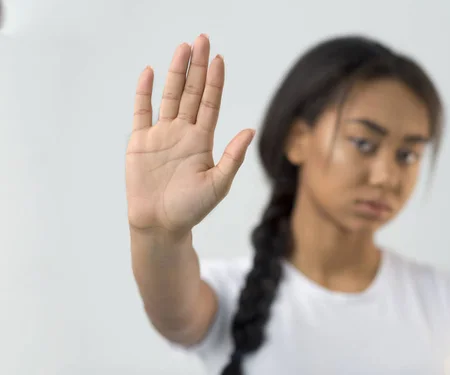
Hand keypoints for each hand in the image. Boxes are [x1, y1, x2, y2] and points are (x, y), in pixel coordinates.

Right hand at [125, 34, 254, 234]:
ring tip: (182, 48)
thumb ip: (232, 157)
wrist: (160, 225)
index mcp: (202, 140)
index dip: (215, 81)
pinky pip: (141, 112)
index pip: (210, 103)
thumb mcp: (218, 184)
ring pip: (169, 96)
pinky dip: (144, 92)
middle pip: (191, 92)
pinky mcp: (140, 142)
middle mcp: (183, 132)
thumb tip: (251, 130)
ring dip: (175, 72)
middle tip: (201, 40)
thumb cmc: (191, 209)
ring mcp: (161, 135)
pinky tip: (150, 72)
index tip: (219, 58)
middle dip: (197, 67)